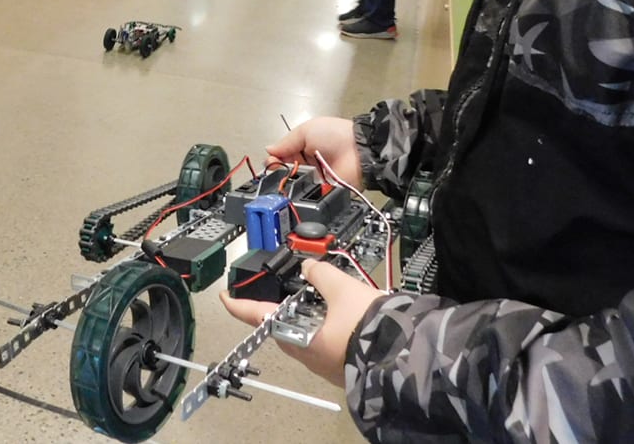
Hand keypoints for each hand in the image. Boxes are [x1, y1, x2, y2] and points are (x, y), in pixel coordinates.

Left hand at [220, 259, 385, 386]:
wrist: (408, 356)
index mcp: (299, 339)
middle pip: (285, 327)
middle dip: (286, 308)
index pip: (258, 318)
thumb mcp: (342, 288)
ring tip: (329, 296)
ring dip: (313, 317)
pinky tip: (348, 315)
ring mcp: (326, 365)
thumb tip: (310, 267)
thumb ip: (320, 274)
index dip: (239, 306)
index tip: (225, 298)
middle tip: (294, 290)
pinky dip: (331, 327)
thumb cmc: (371, 328)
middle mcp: (308, 356)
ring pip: (309, 336)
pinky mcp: (344, 366)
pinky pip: (329, 344)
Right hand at [265, 117, 360, 187]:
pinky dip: (299, 193)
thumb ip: (286, 142)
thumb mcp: (306, 130)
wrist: (359, 152)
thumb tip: (268, 150)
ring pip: (293, 185)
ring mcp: (314, 179)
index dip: (274, 160)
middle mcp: (307, 164)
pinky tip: (295, 187)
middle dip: (278, 171)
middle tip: (277, 169)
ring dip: (287, 181)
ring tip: (287, 176)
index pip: (281, 156)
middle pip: (285, 172)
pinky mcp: (322, 192)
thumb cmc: (335, 135)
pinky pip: (306, 195)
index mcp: (302, 147)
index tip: (271, 161)